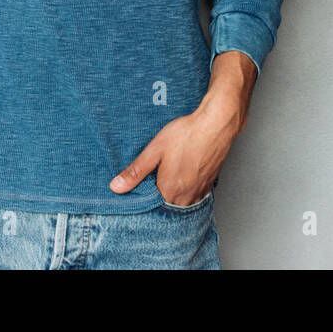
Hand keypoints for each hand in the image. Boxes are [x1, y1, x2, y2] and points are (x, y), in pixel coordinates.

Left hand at [109, 105, 238, 204]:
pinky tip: (182, 178)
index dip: (143, 199)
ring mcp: (199, 192)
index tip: (138, 190)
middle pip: (167, 207)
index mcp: (170, 190)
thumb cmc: (187, 134)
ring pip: (181, 204)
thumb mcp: (155, 150)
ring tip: (167, 179)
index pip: (151, 206)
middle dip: (158, 199)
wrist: (216, 124)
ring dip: (173, 197)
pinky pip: (194, 197)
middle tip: (153, 182)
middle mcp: (186, 196)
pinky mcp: (209, 185)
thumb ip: (135, 171)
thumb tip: (116, 187)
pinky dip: (186, 193)